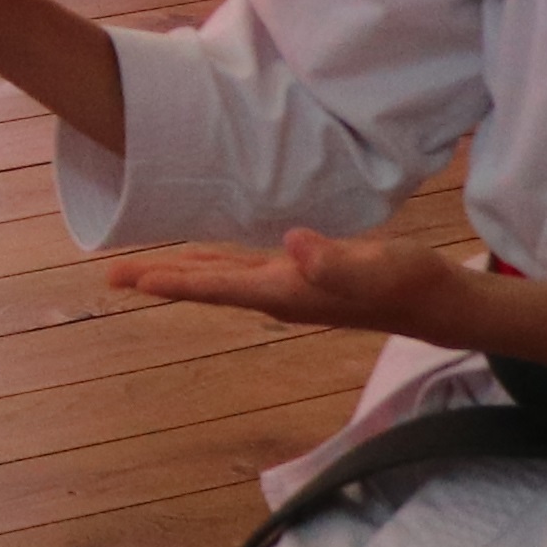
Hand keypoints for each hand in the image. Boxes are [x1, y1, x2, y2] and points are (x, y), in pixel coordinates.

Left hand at [111, 228, 490, 343]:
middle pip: (207, 287)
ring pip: (220, 280)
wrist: (434, 301)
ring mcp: (287, 289)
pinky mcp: (300, 278)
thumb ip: (333, 259)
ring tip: (142, 272)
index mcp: (285, 291)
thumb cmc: (406, 282)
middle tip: (111, 278)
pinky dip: (213, 266)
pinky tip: (202, 260)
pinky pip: (241, 271)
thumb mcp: (373, 266)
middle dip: (161, 281)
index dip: (174, 281)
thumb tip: (294, 245)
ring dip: (181, 274)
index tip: (132, 280)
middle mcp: (277, 294)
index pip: (217, 287)